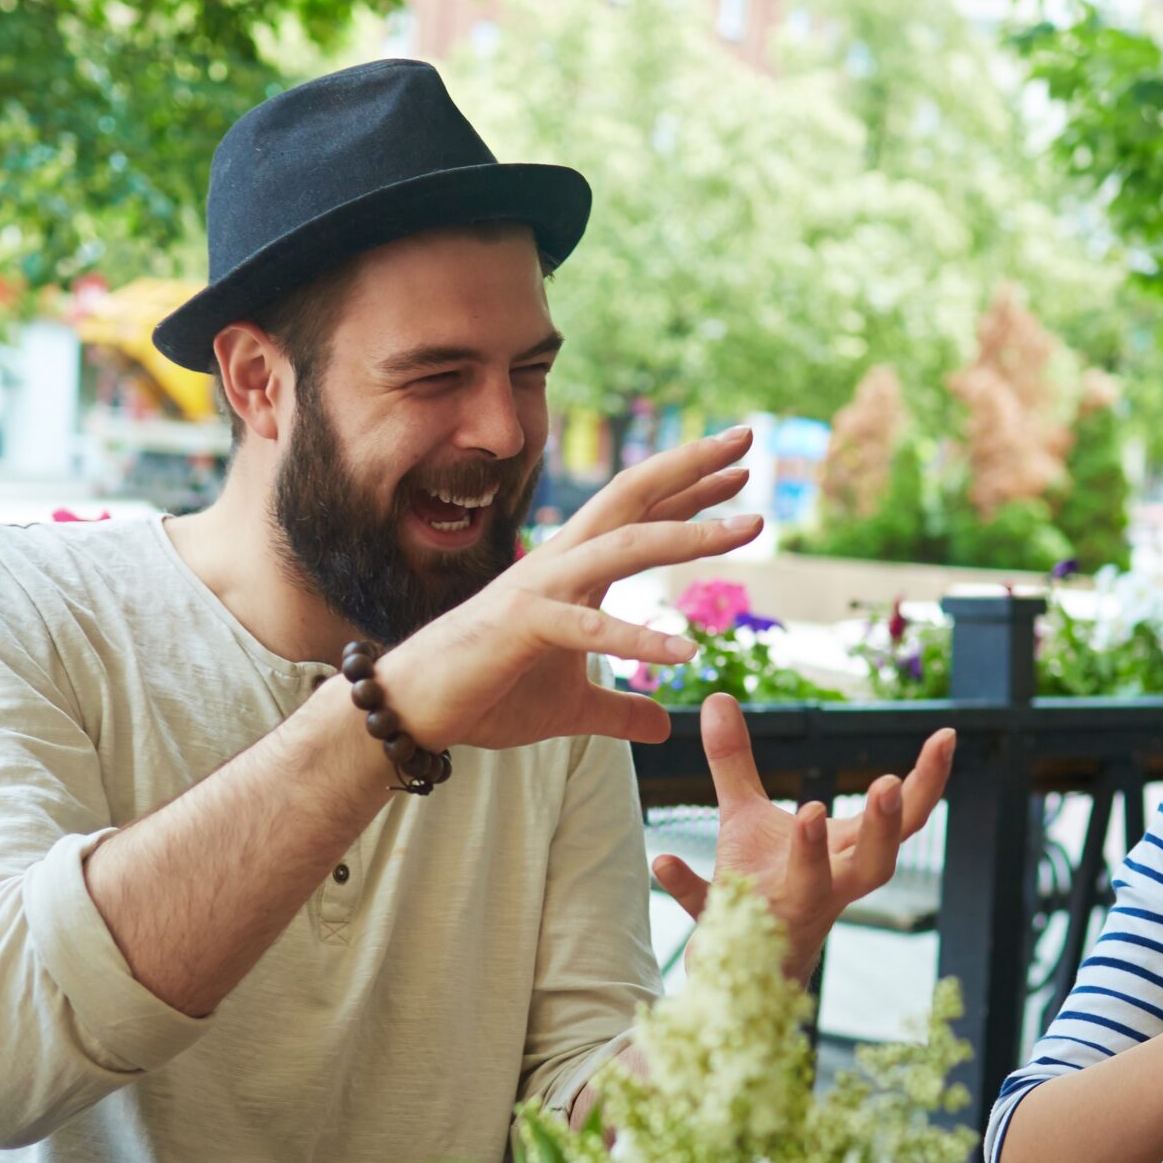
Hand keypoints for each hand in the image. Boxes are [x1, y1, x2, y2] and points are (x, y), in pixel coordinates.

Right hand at [371, 430, 761, 752]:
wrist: (413, 709)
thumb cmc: (485, 694)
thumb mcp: (571, 708)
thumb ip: (618, 709)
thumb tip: (664, 724)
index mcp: (571, 571)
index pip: (639, 516)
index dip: (689, 490)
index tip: (740, 472)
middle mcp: (559, 563)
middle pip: (633, 499)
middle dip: (691, 468)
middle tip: (747, 438)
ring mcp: (540, 589)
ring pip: (625, 546)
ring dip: (689, 533)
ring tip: (749, 528)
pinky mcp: (523, 626)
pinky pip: (590, 629)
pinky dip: (639, 639)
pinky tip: (687, 653)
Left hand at [650, 695, 955, 982]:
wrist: (734, 968)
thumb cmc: (758, 884)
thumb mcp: (746, 817)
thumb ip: (734, 761)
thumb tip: (716, 696)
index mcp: (842, 857)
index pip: (901, 821)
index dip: (928, 782)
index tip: (947, 736)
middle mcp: (825, 889)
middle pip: (875, 865)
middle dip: (883, 826)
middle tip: (889, 782)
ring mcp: (782, 914)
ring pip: (811, 891)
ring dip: (812, 855)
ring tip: (810, 811)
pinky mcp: (733, 936)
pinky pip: (711, 913)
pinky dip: (688, 887)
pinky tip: (663, 861)